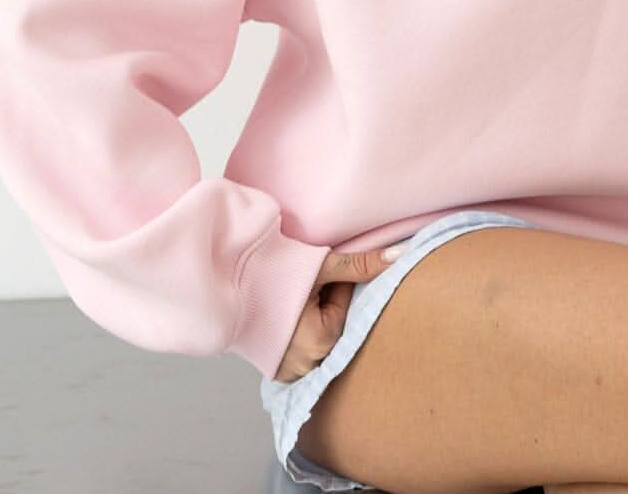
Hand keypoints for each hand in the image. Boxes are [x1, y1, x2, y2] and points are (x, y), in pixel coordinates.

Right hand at [271, 241, 408, 383]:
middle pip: (332, 325)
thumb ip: (361, 264)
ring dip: (310, 322)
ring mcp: (292, 373)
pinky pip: (302, 353)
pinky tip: (284, 321)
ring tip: (290, 305)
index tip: (313, 278)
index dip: (331, 286)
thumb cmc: (274, 273)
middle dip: (323, 306)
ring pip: (318, 340)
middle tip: (301, 291)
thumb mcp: (321, 266)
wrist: (226, 284)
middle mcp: (309, 365)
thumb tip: (401, 255)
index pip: (343, 306)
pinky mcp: (278, 372)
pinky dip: (298, 337)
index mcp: (322, 341)